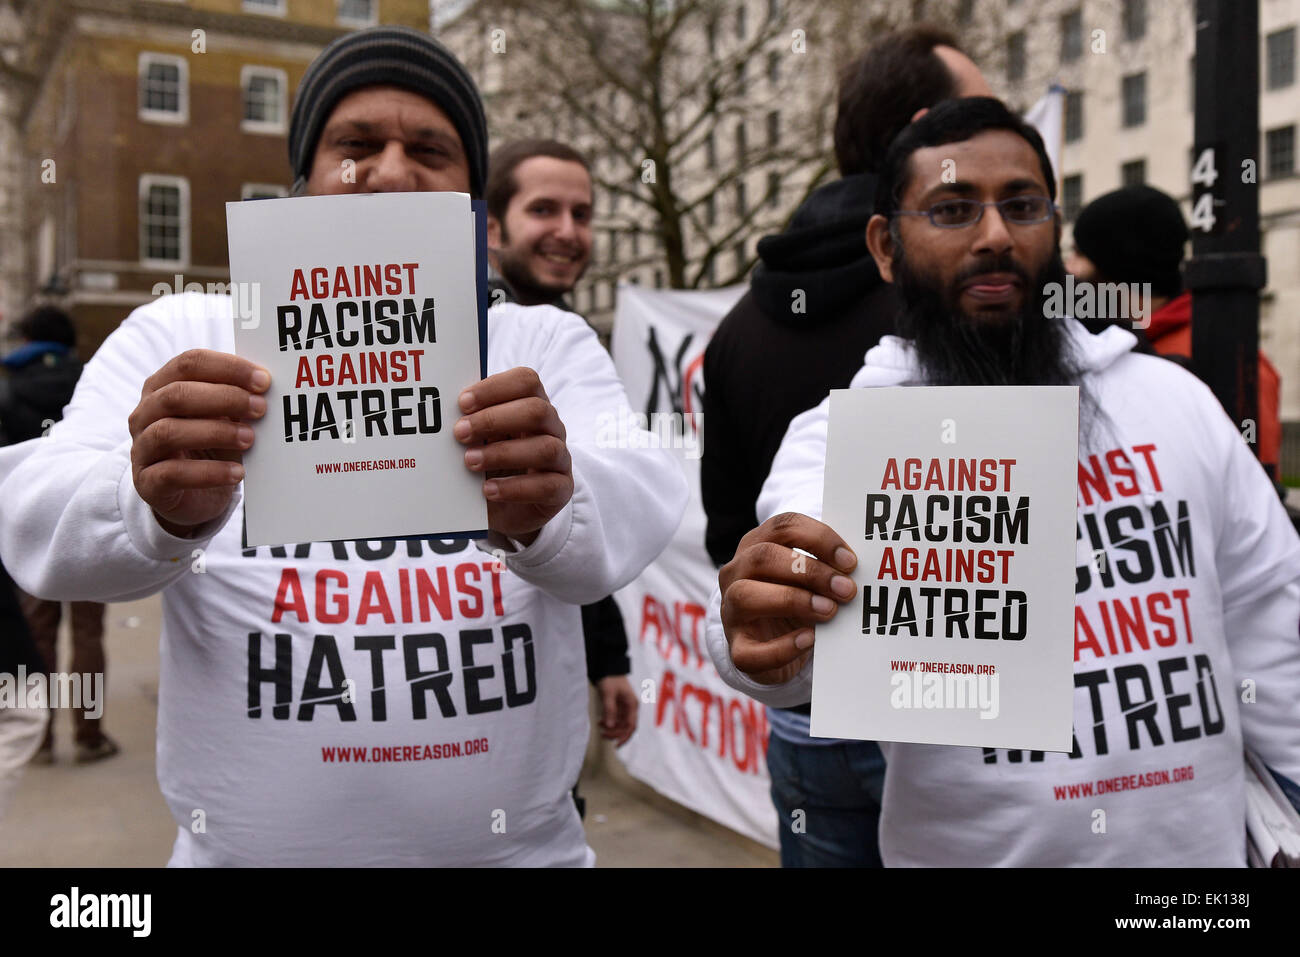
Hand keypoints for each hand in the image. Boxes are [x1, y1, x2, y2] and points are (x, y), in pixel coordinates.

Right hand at [128, 349, 269, 535]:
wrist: (194, 498)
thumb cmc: (212, 448)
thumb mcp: (225, 420)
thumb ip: (238, 402)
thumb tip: (266, 389)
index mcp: (162, 387)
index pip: (189, 363)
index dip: (228, 368)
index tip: (264, 380)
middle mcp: (144, 414)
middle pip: (176, 394)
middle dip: (224, 398)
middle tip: (260, 408)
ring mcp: (141, 449)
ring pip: (168, 432)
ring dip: (215, 432)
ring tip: (249, 439)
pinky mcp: (147, 483)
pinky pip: (172, 474)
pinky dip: (209, 472)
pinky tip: (237, 473)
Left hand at [455, 367, 572, 545]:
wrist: (504, 509)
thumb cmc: (490, 465)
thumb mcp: (480, 439)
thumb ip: (470, 422)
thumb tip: (439, 412)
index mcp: (533, 405)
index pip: (526, 381)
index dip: (495, 388)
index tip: (462, 403)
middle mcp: (552, 428)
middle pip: (537, 411)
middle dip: (494, 419)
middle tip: (460, 433)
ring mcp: (561, 460)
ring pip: (546, 448)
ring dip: (503, 453)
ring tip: (470, 462)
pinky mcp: (561, 491)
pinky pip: (548, 486)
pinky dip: (515, 488)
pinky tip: (488, 490)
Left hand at [595, 675, 637, 745]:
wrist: (608, 667)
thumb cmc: (610, 678)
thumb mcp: (608, 694)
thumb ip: (610, 710)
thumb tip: (610, 726)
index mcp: (632, 705)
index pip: (631, 726)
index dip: (625, 736)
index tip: (616, 744)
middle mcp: (630, 708)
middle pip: (626, 727)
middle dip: (615, 733)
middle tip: (603, 734)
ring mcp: (625, 708)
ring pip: (620, 724)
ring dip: (611, 729)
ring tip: (600, 728)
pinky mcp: (619, 707)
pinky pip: (616, 719)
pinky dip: (609, 722)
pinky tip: (600, 722)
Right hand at [718, 512, 857, 684]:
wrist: (773, 646)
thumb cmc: (797, 602)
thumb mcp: (810, 580)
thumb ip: (828, 569)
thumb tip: (857, 570)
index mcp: (756, 546)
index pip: (782, 526)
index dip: (818, 538)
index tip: (849, 561)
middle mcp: (736, 573)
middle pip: (763, 556)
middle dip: (810, 571)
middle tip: (845, 589)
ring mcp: (731, 611)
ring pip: (746, 595)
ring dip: (793, 600)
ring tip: (829, 611)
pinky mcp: (737, 649)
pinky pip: (749, 651)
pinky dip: (782, 647)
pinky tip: (810, 640)